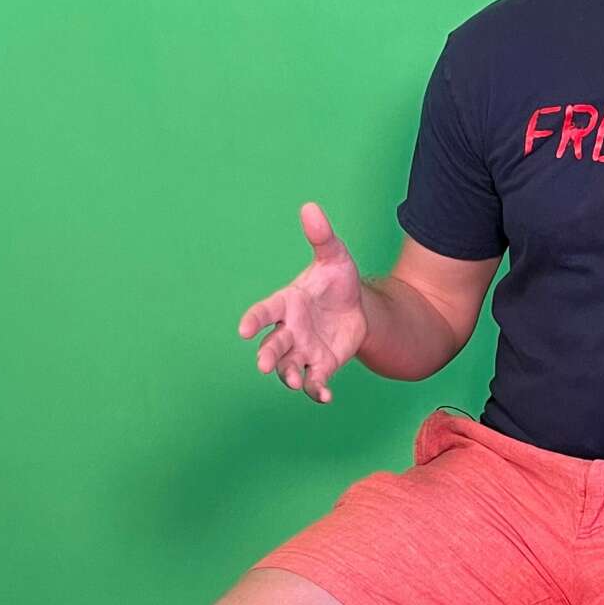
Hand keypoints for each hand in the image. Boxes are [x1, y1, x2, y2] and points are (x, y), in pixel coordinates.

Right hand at [238, 203, 367, 404]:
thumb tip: (310, 207)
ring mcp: (303, 351)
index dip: (253, 320)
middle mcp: (289, 330)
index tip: (245, 330)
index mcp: (286, 303)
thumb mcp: (335, 257)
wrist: (358, 308)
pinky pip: (314, 382)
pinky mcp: (320, 366)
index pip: (264, 312)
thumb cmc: (337, 282)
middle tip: (263, 365)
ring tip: (297, 383)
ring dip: (289, 376)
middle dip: (267, 355)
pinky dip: (317, 391)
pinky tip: (326, 397)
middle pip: (272, 346)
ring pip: (288, 368)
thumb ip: (322, 237)